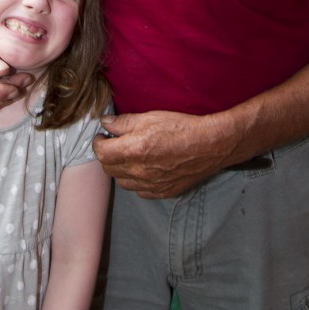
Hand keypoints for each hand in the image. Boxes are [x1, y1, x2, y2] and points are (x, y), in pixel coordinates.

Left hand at [92, 110, 238, 198]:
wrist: (210, 145)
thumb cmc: (181, 127)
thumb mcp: (150, 117)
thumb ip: (124, 122)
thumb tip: (105, 123)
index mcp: (134, 151)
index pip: (101, 153)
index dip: (98, 143)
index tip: (102, 136)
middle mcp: (139, 172)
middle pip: (109, 169)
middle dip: (107, 156)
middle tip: (114, 144)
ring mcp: (151, 185)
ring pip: (123, 182)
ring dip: (121, 170)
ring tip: (129, 156)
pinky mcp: (162, 192)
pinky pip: (140, 191)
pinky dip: (137, 181)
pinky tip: (144, 168)